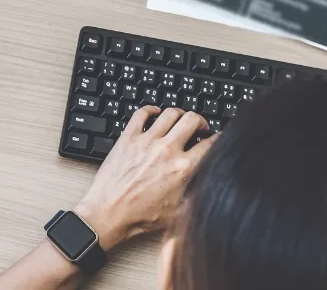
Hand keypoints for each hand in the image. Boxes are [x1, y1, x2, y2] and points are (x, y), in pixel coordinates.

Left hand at [74, 106, 212, 250]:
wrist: (109, 213)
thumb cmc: (141, 217)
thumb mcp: (179, 212)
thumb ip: (196, 192)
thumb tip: (208, 179)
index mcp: (183, 169)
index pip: (210, 144)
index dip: (217, 139)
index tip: (215, 139)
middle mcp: (167, 150)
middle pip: (192, 119)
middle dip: (200, 121)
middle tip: (199, 127)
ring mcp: (146, 141)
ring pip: (170, 113)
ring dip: (179, 114)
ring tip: (179, 121)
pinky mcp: (128, 138)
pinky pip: (142, 113)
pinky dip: (151, 109)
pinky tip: (155, 114)